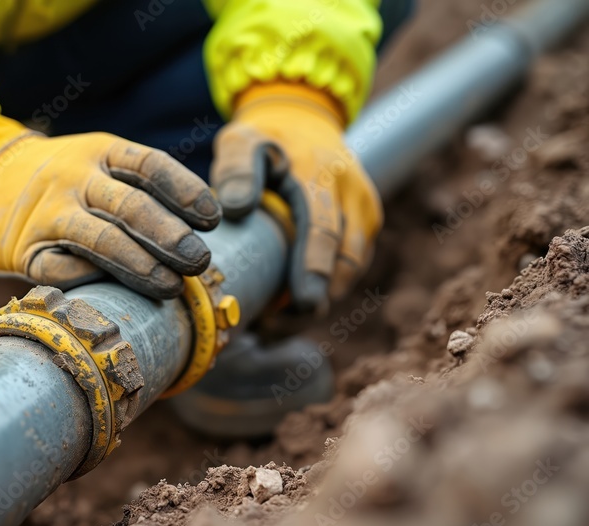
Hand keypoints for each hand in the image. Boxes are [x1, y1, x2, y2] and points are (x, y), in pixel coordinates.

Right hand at [0, 112, 221, 298]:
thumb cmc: (64, 179)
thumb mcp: (99, 162)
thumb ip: (141, 187)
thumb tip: (201, 230)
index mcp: (101, 150)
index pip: (151, 165)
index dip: (186, 191)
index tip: (213, 218)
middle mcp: (74, 177)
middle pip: (131, 206)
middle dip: (171, 236)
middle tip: (202, 261)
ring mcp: (47, 212)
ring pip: (100, 240)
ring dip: (141, 266)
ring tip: (174, 286)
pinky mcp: (23, 248)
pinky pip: (61, 270)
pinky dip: (90, 281)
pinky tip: (115, 292)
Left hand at [212, 82, 381, 312]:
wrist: (305, 124)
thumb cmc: (265, 138)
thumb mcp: (241, 141)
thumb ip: (235, 168)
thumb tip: (233, 209)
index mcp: (321, 176)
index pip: (323, 230)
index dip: (314, 269)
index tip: (304, 304)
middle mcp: (353, 196)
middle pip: (343, 261)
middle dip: (312, 300)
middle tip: (271, 328)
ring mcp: (365, 214)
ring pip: (349, 272)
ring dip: (316, 302)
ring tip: (271, 326)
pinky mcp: (365, 228)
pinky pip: (349, 270)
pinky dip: (322, 293)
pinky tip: (286, 312)